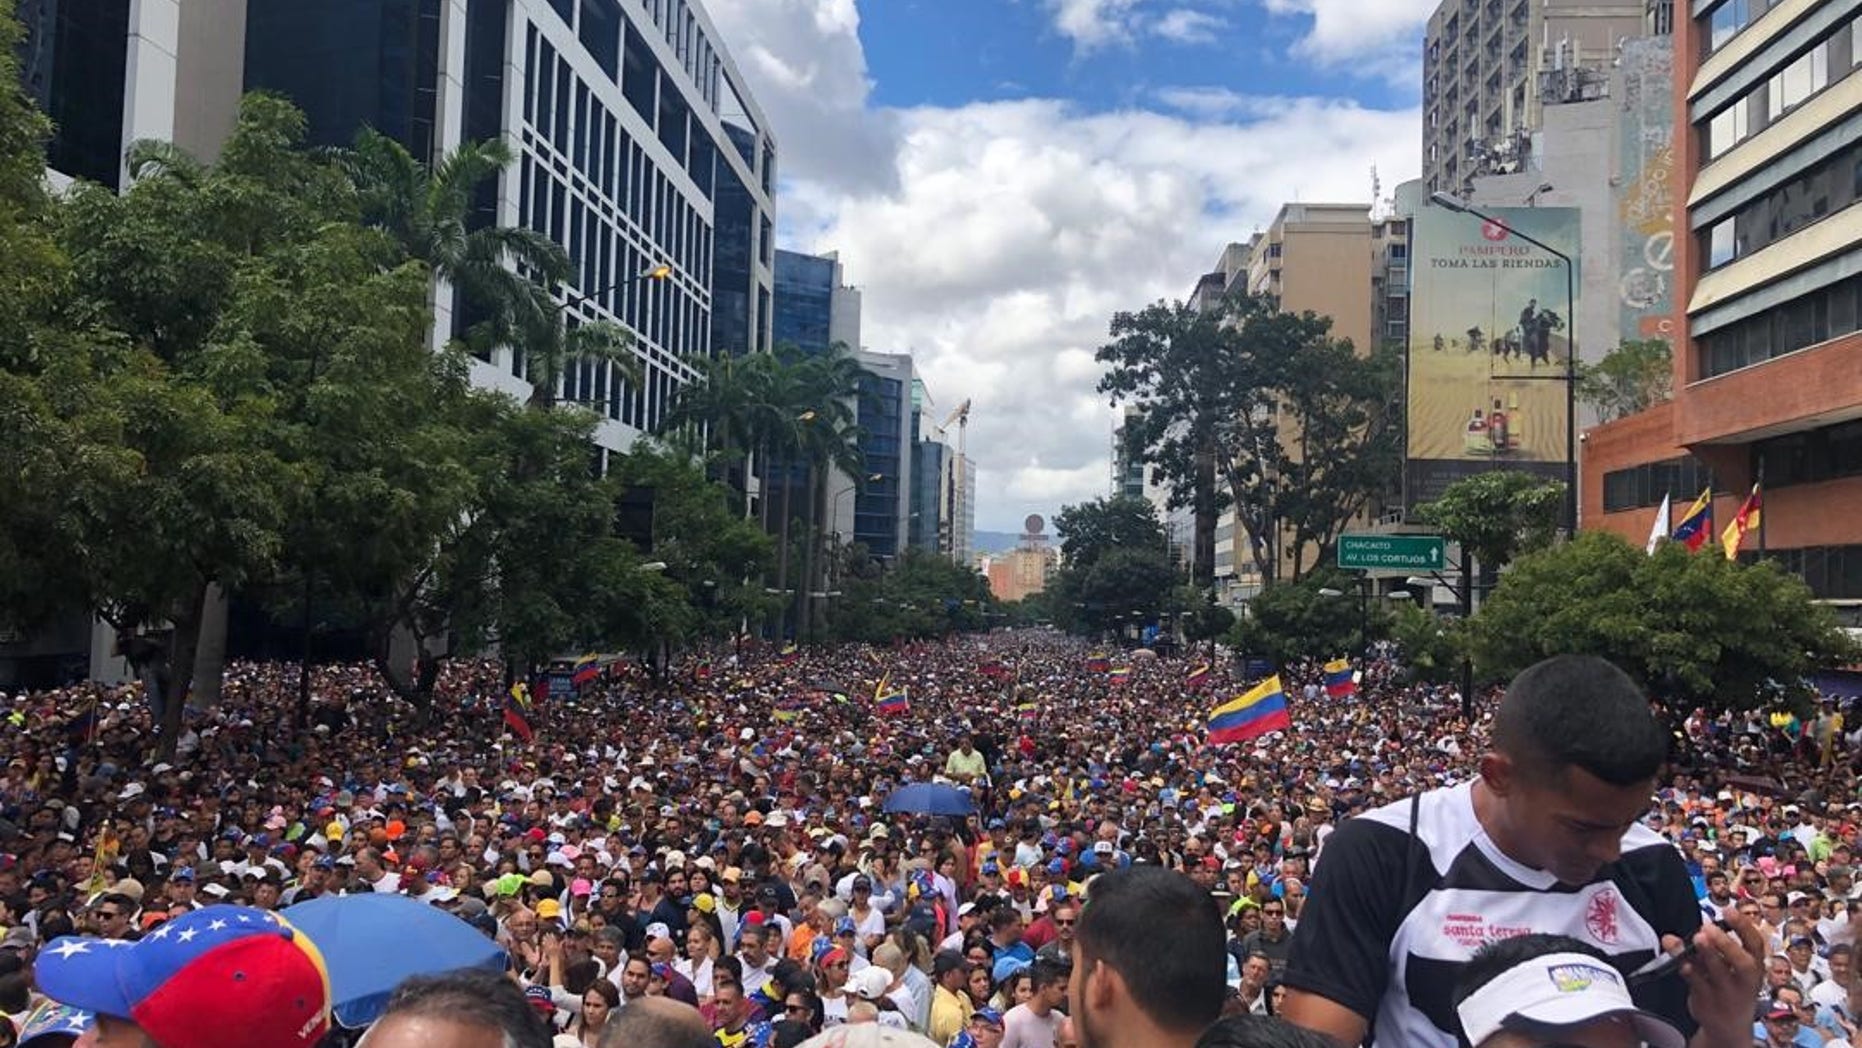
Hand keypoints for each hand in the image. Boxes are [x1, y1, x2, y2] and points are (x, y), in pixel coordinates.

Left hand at [1663, 909, 1764, 1045]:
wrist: (1728, 1027)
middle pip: (1743, 962)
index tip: (1728, 910)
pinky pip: (1699, 986)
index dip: (1743, 927)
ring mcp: (1727, 993)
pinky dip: (1691, 973)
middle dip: (1727, 944)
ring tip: (1696, 938)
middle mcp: (1745, 980)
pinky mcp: (1709, 1002)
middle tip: (1708, 927)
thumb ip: (1707, 948)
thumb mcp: (1727, 967)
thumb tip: (1680, 931)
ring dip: (1707, 955)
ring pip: (1718, 973)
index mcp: (1754, 966)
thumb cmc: (1728, 986)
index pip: (1755, 944)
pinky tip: (1683, 963)